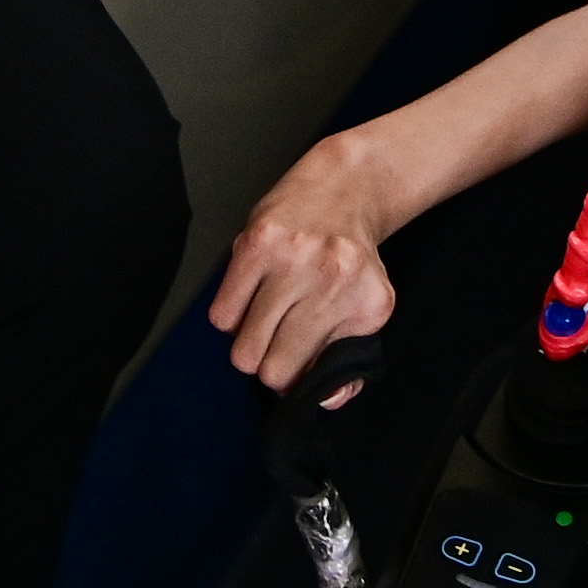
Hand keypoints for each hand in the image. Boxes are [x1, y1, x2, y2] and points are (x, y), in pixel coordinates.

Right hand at [213, 134, 404, 398]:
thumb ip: (349, 360)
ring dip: (248, 340)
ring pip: (242, 345)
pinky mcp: (258, 241)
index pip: (312, 378)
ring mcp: (294, 259)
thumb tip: (327, 400)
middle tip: (278, 340)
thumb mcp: (366, 306)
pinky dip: (231, 314)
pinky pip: (221, 314)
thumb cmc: (350, 255)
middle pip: (270, 368)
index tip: (295, 366)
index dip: (296, 380)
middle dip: (268, 364)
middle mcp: (333, 280)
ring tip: (267, 314)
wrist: (345, 187)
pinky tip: (253, 293)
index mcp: (365, 305)